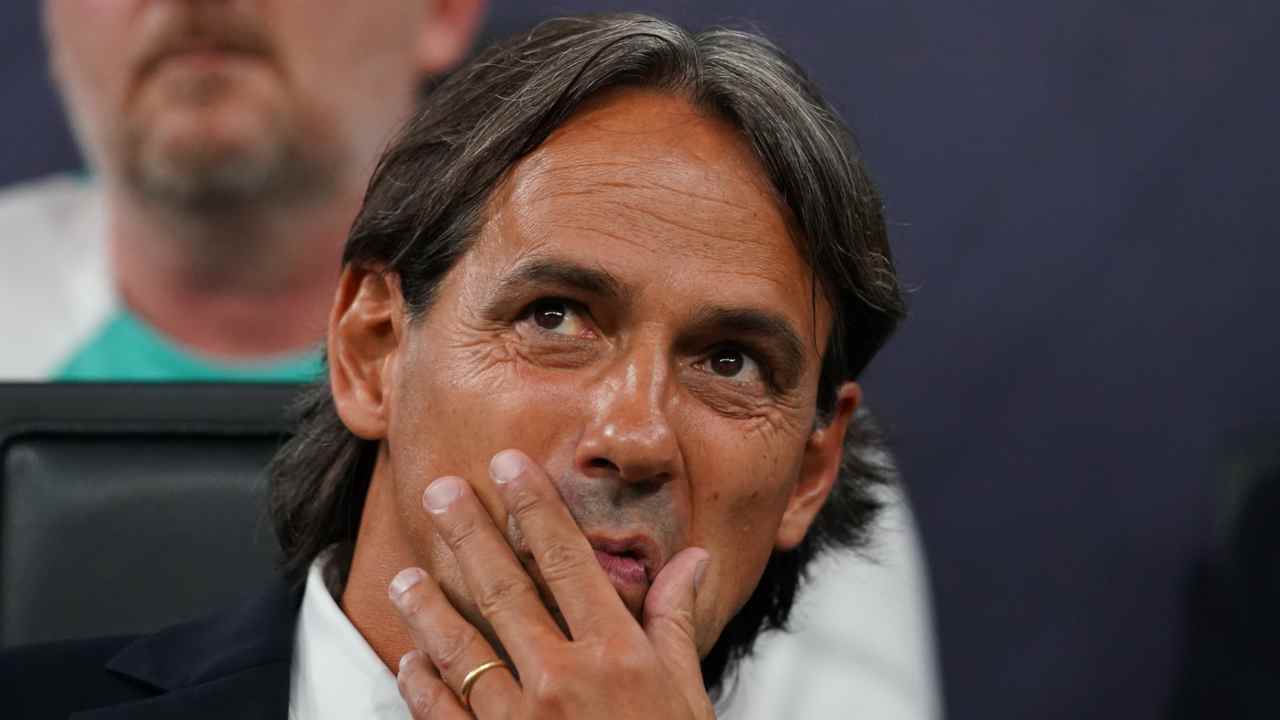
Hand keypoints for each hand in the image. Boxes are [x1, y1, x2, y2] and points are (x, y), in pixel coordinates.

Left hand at [387, 449, 715, 718]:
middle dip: (468, 533)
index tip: (509, 465)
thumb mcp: (688, 695)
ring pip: (460, 647)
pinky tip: (410, 659)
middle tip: (439, 490)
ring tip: (407, 575)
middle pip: (504, 588)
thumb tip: (693, 561)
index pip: (567, 560)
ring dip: (429, 606)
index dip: (535, 507)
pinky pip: (441, 715)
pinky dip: (421, 683)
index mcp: (617, 653)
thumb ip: (677, 624)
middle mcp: (563, 679)